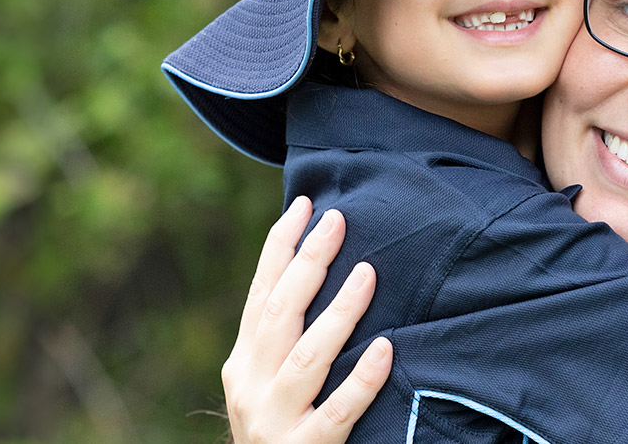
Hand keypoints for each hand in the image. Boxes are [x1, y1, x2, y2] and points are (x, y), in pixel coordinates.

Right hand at [223, 196, 389, 443]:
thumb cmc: (276, 433)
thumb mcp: (263, 384)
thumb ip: (280, 340)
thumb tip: (310, 274)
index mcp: (241, 364)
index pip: (260, 294)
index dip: (280, 248)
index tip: (304, 206)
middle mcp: (250, 387)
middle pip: (280, 315)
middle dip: (308, 264)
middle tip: (337, 221)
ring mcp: (275, 421)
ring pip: (307, 359)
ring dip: (339, 313)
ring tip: (369, 273)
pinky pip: (337, 413)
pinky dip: (362, 381)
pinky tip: (386, 351)